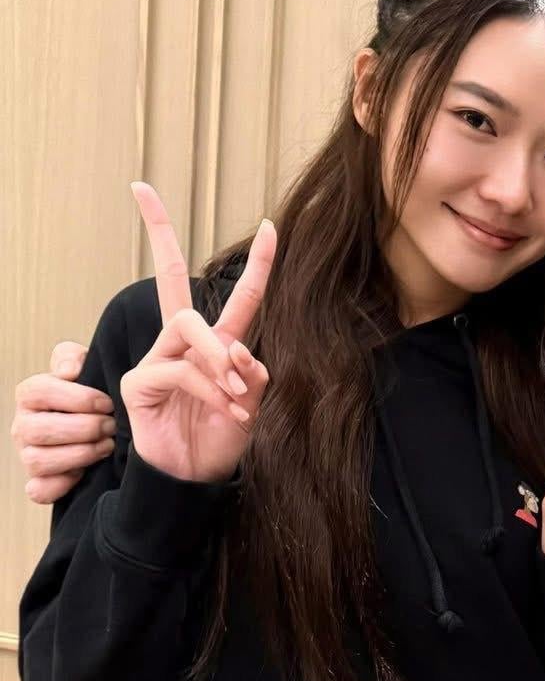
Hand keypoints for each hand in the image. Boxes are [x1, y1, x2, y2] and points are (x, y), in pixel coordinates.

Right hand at [12, 343, 114, 502]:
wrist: (103, 426)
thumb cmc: (92, 396)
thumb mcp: (86, 367)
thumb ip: (73, 358)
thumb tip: (68, 372)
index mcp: (31, 395)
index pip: (38, 392)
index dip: (75, 398)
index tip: (107, 403)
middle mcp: (23, 425)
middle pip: (37, 429)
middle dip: (81, 429)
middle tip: (110, 426)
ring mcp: (28, 455)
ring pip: (37, 460)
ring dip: (77, 455)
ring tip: (105, 446)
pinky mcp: (39, 482)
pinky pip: (38, 490)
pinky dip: (60, 485)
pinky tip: (83, 473)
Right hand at [120, 183, 273, 482]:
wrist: (195, 481)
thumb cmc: (221, 441)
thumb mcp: (254, 407)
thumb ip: (254, 374)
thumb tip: (239, 350)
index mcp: (216, 347)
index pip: (234, 296)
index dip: (254, 262)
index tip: (270, 226)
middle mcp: (182, 345)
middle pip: (170, 279)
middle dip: (161, 234)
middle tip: (152, 199)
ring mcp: (157, 360)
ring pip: (188, 325)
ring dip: (220, 358)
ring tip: (239, 396)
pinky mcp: (139, 382)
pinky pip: (179, 369)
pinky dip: (211, 389)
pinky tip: (229, 412)